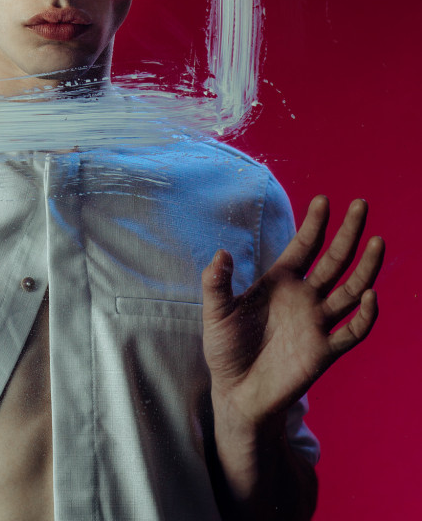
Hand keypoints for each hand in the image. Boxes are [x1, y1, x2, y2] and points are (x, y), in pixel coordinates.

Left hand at [202, 196, 383, 425]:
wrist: (236, 394)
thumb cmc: (226, 349)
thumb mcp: (216, 313)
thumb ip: (216, 283)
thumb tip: (220, 253)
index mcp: (280, 282)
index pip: (304, 246)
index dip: (315, 223)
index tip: (324, 199)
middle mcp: (304, 297)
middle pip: (334, 260)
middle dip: (348, 233)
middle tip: (361, 204)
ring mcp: (317, 323)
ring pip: (350, 290)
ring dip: (365, 268)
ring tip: (377, 242)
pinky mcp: (324, 351)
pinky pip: (351, 332)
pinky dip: (364, 316)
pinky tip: (369, 295)